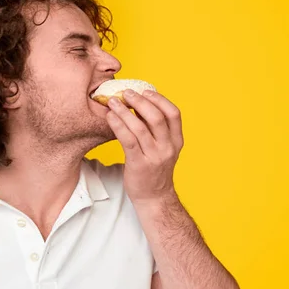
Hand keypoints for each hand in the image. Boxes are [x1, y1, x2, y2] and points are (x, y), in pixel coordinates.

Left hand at [105, 89, 183, 204]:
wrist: (154, 197)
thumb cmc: (155, 169)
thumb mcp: (163, 147)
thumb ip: (155, 129)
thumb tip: (138, 104)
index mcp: (177, 140)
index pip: (174, 113)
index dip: (160, 99)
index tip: (146, 91)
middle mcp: (168, 148)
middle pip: (157, 117)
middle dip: (140, 101)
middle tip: (126, 92)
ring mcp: (155, 157)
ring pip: (140, 127)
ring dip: (125, 111)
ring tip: (113, 102)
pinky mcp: (139, 164)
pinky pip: (128, 140)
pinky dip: (118, 125)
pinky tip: (110, 117)